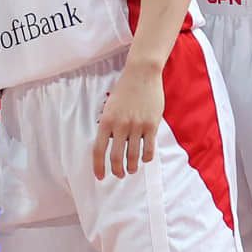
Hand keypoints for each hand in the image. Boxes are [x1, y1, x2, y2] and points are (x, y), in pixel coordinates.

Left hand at [92, 55, 165, 179]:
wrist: (142, 74)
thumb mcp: (109, 106)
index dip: (98, 166)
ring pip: (133, 156)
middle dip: (117, 171)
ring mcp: (137, 126)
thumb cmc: (125, 90)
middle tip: (119, 175)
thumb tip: (109, 144)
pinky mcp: (152, 125)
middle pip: (116, 157)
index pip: (98, 150)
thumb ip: (109, 125)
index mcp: (106, 121)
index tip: (100, 176)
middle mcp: (120, 125)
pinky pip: (149, 148)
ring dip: (132, 167)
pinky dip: (146, 157)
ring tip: (131, 170)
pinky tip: (144, 159)